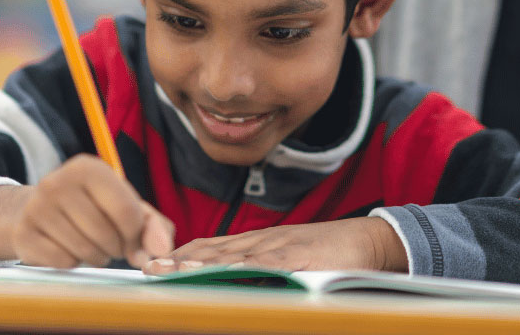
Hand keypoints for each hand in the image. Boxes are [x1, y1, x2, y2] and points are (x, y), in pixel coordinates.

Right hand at [12, 154, 174, 268]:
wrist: (38, 210)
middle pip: (106, 234)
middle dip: (115, 247)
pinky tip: (68, 248)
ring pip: (84, 250)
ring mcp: (36, 207)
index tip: (131, 236)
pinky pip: (63, 262)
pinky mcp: (23, 234)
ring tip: (92, 245)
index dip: (135, 234)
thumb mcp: (127, 207)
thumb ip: (153, 226)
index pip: (126, 211)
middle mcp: (58, 182)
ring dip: (96, 256)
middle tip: (110, 242)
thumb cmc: (94, 208)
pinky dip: (72, 262)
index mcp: (89, 168)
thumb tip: (162, 252)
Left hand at [145, 217, 406, 274]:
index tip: (155, 262)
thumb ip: (261, 266)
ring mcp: (280, 249)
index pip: (213, 247)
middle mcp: (265, 242)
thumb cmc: (330, 253)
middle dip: (180, 261)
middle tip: (149, 269)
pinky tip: (221, 273)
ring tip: (172, 271)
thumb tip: (231, 278)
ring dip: (200, 265)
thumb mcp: (290, 257)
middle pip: (215, 251)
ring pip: (232, 257)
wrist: (369, 240)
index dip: (184, 254)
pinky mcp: (299, 259)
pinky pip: (265, 265)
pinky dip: (241, 269)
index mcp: (260, 243)